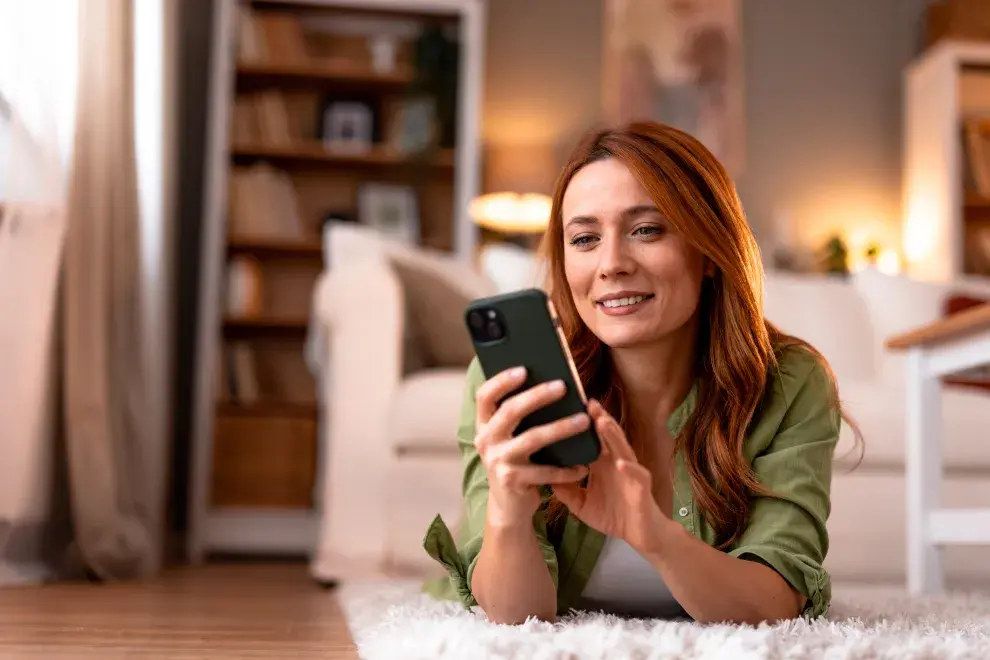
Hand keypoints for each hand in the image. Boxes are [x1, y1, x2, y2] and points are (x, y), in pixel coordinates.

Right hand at [474, 366, 591, 527]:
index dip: (501, 381)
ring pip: (532, 438)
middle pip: (510, 411)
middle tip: (563, 386)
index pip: (485, 396)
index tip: (523, 368)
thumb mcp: (510, 438)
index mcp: (484, 425)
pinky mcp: (512, 480)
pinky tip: (583, 465)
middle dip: (538, 396)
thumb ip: (519, 416)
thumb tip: (550, 383)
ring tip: (584, 420)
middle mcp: (486, 441)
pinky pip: (545, 471)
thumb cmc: (517, 461)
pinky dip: (567, 469)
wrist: (509, 506)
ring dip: (561, 428)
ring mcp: (497, 461)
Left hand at [552, 400, 669, 553]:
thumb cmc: (613, 516)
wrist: (639, 536)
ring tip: (601, 421)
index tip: (566, 407)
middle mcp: (616, 462)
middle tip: (586, 401)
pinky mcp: (642, 486)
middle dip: (598, 418)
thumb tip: (543, 478)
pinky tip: (621, 463)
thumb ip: (565, 491)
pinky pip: (637, 475)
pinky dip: (629, 468)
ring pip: (622, 448)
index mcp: (602, 464)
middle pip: (607, 436)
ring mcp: (631, 472)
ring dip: (612, 435)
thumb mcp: (581, 504)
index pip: (590, 439)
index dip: (581, 424)